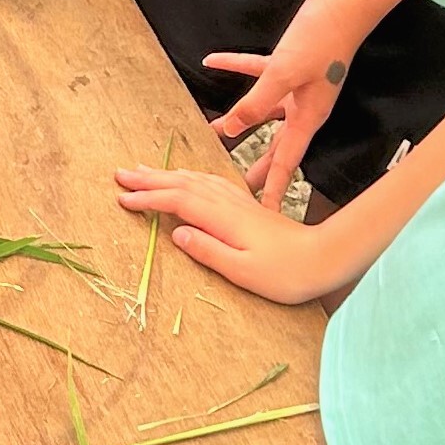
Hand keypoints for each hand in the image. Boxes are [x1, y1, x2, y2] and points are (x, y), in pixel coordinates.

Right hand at [114, 161, 343, 306]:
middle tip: (120, 174)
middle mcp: (228, 203)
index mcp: (223, 218)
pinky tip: (187, 177)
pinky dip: (190, 177)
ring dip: (167, 174)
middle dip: (150, 179)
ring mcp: (238, 202)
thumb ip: (209, 251)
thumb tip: (176, 234)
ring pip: (195, 180)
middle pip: (183, 183)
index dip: (148, 199)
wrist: (323, 258)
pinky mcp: (246, 206)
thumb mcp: (244, 271)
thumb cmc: (285, 273)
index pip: (178, 201)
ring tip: (143, 170)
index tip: (122, 199)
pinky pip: (210, 183)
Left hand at [206, 0, 371, 209]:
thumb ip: (255, 102)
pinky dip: (235, 68)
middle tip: (238, 192)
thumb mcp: (284, 74)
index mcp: (308, 117)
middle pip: (275, 146)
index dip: (273, 190)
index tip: (264, 215)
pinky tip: (212, 62)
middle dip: (256, 168)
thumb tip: (230, 130)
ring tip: (217, 134)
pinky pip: (258, 72)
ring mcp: (298, 87)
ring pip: (263, 112)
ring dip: (239, 120)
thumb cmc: (322, 39)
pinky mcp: (291, 64)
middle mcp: (304, 108)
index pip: (286, 163)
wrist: (345, 4)